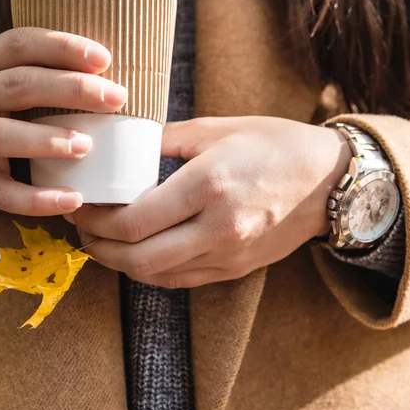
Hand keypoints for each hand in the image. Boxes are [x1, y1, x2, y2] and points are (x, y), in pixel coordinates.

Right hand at [0, 28, 126, 216]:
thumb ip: (38, 73)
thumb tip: (109, 78)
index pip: (20, 45)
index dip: (62, 48)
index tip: (103, 58)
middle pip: (18, 85)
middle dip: (70, 88)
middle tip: (114, 98)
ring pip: (1, 135)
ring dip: (46, 139)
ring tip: (85, 145)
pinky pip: (4, 192)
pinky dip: (38, 199)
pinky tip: (72, 199)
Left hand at [68, 117, 350, 287]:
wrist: (330, 182)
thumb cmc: (275, 145)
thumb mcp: (217, 129)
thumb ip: (166, 139)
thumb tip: (127, 146)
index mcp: (209, 185)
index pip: (134, 219)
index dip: (96, 219)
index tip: (79, 206)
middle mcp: (217, 227)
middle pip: (138, 257)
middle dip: (98, 247)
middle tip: (80, 228)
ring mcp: (228, 254)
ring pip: (156, 275)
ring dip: (119, 263)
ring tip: (100, 242)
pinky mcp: (235, 268)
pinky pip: (180, 280)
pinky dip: (149, 272)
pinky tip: (136, 254)